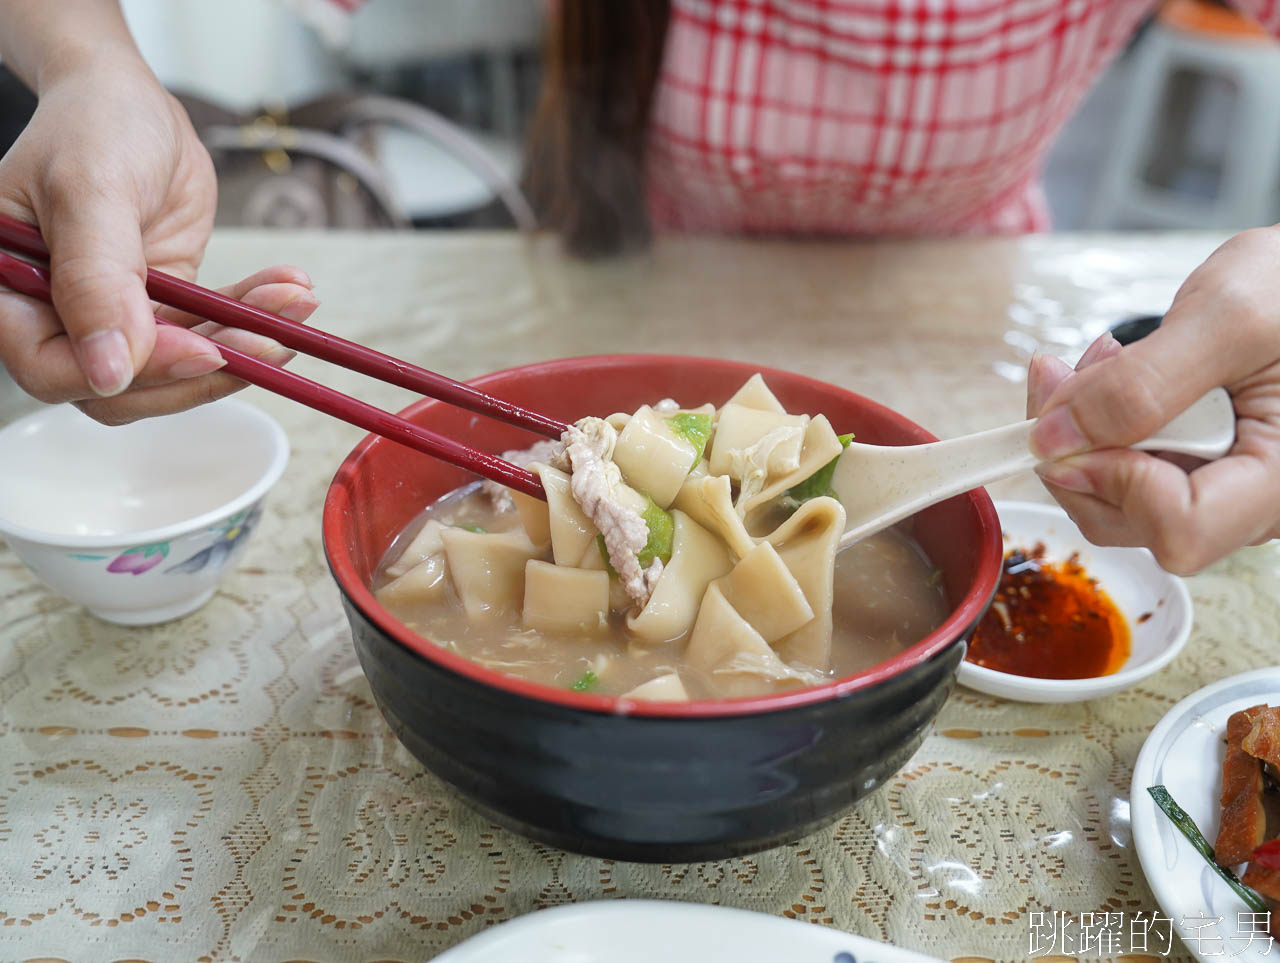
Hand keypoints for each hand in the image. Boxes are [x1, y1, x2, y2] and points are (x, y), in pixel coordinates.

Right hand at [0, 52, 312, 421]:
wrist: (130, 101)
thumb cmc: (92, 127)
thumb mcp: (89, 191)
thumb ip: (95, 280)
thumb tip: (109, 370)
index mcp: (8, 291)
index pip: (56, 370)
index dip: (133, 372)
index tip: (202, 352)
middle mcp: (53, 316)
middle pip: (124, 386)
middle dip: (203, 367)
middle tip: (267, 341)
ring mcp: (112, 317)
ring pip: (177, 364)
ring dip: (242, 341)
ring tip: (295, 305)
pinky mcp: (161, 307)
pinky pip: (208, 330)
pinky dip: (252, 315)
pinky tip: (290, 292)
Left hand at [1026, 226, 1279, 573]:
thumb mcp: (1225, 317)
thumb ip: (1140, 384)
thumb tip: (1054, 443)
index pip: (1180, 532)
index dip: (1114, 481)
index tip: (1078, 421)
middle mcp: (1251, 503)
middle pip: (1128, 520)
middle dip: (1080, 447)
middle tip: (1077, 369)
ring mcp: (1218, 490)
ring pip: (1110, 500)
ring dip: (1082, 431)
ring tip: (1104, 360)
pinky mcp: (1192, 470)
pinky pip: (1119, 471)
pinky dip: (1096, 425)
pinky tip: (1114, 373)